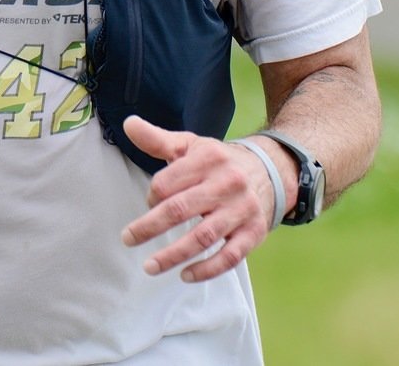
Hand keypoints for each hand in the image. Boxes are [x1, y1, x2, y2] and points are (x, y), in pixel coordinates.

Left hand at [119, 115, 275, 282]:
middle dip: (150, 227)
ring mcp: (241, 210)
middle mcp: (226, 183)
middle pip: (180, 209)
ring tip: (149, 266)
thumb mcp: (191, 145)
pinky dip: (207, 269)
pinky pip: (230, 257)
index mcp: (208, 159)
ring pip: (203, 237)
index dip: (151, 196)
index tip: (147, 204)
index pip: (168, 182)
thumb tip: (128, 123)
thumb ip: (157, 139)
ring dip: (173, 255)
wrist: (271, 171)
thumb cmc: (219, 162)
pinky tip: (185, 275)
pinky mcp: (254, 233)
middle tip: (128, 239)